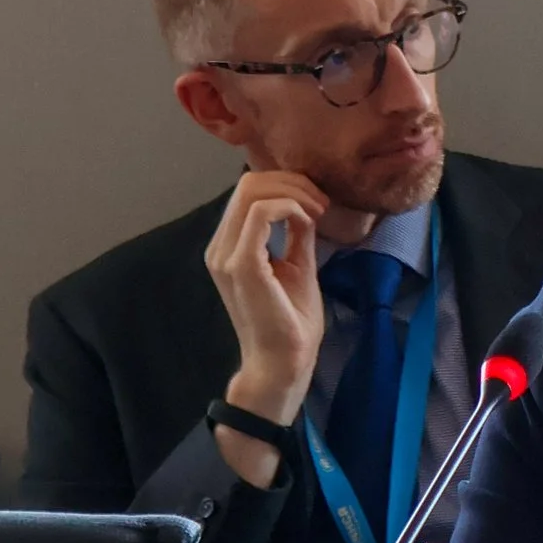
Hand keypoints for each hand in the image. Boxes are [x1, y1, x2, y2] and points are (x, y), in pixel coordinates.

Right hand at [204, 170, 332, 477]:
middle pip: (248, 183)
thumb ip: (295, 233)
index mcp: (229, 247)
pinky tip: (309, 220)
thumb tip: (304, 204)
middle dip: (292, 181)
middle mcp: (220, 248)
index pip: (248, 191)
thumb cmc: (290, 320)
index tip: (318, 202)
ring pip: (252, 191)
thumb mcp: (297, 264)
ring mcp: (226, 256)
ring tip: (319, 210)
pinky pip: (262, 212)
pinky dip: (291, 207)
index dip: (286, 184)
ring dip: (294, 192)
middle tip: (322, 202)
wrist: (284, 362)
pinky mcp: (242, 264)